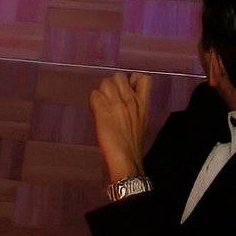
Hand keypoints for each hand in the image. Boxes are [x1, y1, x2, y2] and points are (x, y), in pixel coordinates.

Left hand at [90, 72, 153, 186]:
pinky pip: (93, 94)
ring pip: (105, 82)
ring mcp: (115, 102)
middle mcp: (129, 99)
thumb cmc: (132, 145)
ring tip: (103, 106)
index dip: (133, 79)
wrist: (125, 159)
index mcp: (142, 104)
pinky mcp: (101, 107)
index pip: (142, 79)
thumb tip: (125, 99)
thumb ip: (134, 107)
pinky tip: (96, 112)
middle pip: (119, 76)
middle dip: (114, 84)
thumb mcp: (140, 122)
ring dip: (102, 92)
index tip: (128, 86)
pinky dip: (93, 102)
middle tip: (110, 98)